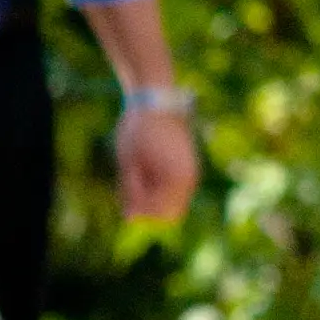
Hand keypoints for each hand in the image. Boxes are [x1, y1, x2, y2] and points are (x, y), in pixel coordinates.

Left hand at [114, 101, 199, 224]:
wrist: (156, 100)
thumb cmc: (139, 130)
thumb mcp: (129, 163)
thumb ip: (131, 193)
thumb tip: (130, 219)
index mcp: (177, 179)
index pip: (159, 212)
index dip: (140, 205)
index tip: (129, 181)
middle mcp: (190, 180)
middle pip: (169, 213)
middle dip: (149, 205)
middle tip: (133, 179)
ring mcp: (190, 174)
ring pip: (171, 203)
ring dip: (153, 195)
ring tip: (140, 167)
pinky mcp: (186, 168)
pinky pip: (173, 191)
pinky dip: (157, 186)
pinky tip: (146, 165)